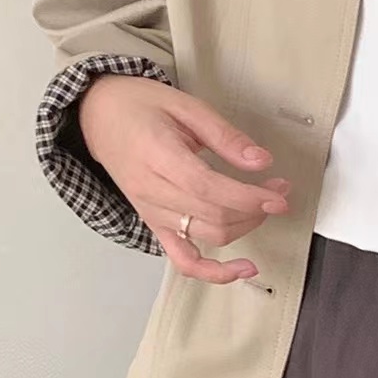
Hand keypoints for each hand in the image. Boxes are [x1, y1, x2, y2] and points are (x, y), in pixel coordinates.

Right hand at [79, 74, 291, 282]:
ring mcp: (152, 213)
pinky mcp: (153, 225)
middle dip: (255, 210)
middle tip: (278, 191)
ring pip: (207, 237)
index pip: (209, 188)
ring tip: (263, 208)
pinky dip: (213, 272)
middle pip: (213, 217)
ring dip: (244, 228)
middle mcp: (152, 191)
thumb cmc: (138, 106)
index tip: (278, 195)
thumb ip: (224, 135)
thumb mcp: (185, 105)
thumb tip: (260, 161)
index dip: (249, 197)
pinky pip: (183, 260)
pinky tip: (241, 269)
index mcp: (157, 155)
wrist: (98, 115)